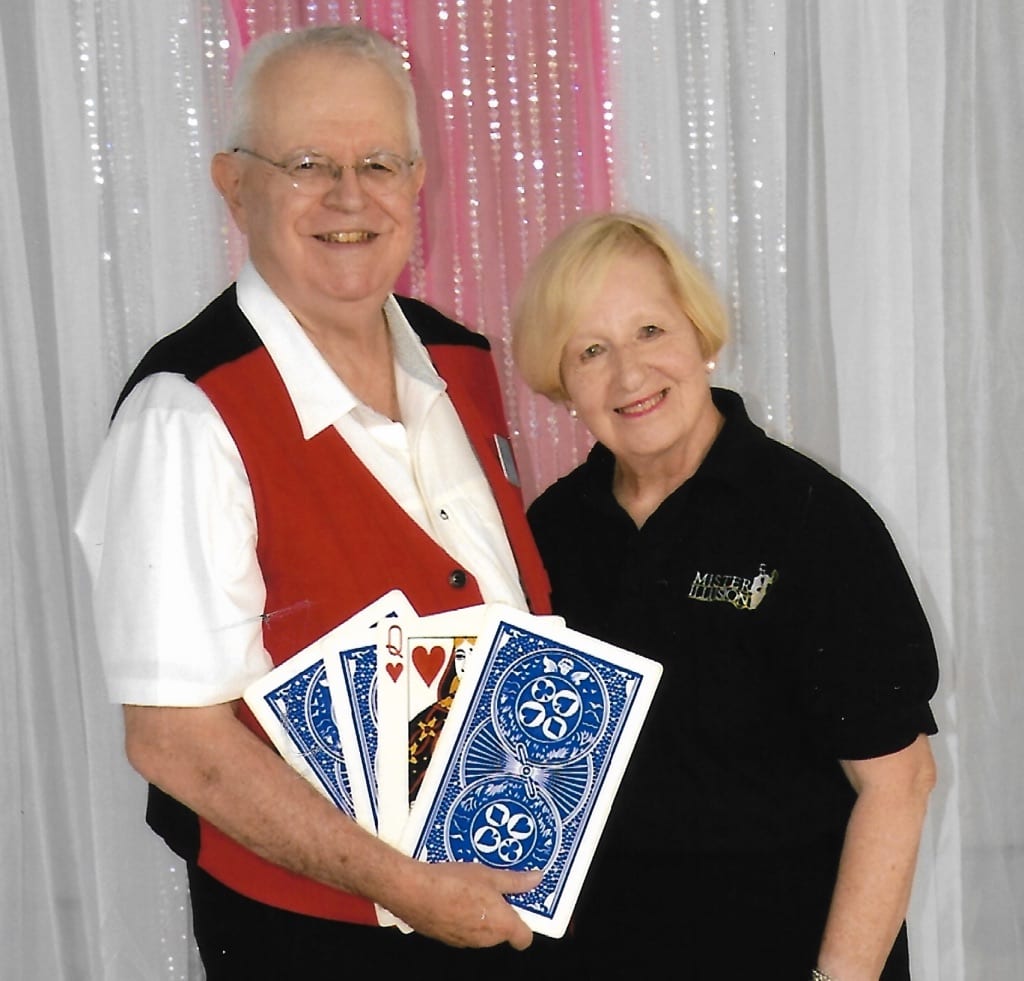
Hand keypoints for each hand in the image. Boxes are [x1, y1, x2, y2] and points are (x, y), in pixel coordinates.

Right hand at [387, 860, 541, 948]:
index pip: (524, 938)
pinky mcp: (447, 938)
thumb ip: (515, 880)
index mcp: (501, 925)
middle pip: (503, 931)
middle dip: (502, 912)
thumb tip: (536, 879)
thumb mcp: (489, 875)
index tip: (523, 904)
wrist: (414, 892)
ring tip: (475, 886)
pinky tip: (455, 894)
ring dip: (482, 913)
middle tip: (497, 888)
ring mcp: (465, 941)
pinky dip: (463, 916)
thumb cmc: (453, 883)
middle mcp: (485, 939)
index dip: (526, 923)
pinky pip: (463, 929)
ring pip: (483, 930)